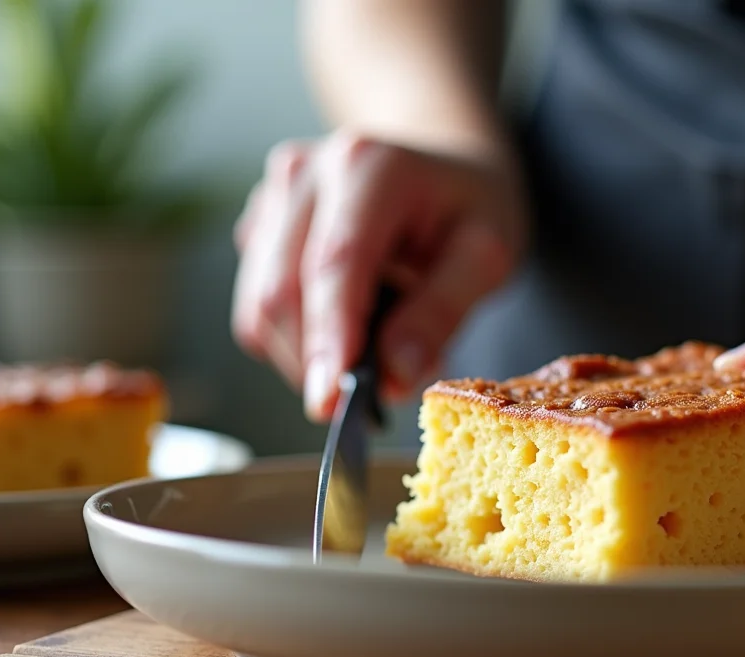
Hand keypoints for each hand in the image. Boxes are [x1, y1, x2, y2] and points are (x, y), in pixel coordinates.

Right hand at [231, 129, 525, 420]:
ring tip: (371, 352)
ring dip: (307, 357)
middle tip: (370, 402)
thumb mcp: (486, 255)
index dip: (329, 337)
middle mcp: (305, 172)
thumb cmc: (468, 209)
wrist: (442, 167)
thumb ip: (443, 312)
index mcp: (369, 166)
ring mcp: (272, 197)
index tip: (332, 399)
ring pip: (260, 308)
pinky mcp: (258, 227)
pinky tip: (345, 326)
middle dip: (318, 361)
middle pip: (282, 291)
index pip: (335, 264)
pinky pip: (257, 308)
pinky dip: (295, 341)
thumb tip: (397, 374)